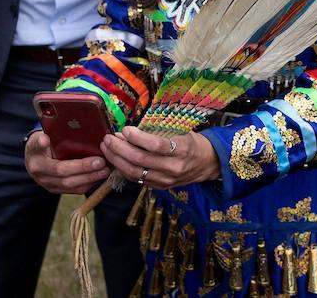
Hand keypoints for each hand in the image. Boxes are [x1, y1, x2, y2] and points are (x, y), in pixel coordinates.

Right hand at [25, 130, 110, 193]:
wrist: (32, 158)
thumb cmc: (38, 145)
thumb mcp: (36, 139)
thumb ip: (39, 140)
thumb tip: (44, 139)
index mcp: (38, 166)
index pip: (60, 169)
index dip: (80, 166)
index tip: (97, 159)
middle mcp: (44, 179)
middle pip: (68, 180)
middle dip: (89, 173)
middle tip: (105, 164)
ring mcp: (51, 186)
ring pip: (73, 187)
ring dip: (91, 180)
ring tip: (106, 171)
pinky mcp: (58, 190)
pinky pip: (75, 190)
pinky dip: (89, 184)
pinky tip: (99, 176)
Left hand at [101, 127, 219, 188]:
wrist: (209, 164)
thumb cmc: (194, 143)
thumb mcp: (183, 132)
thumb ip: (159, 133)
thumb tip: (131, 130)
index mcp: (182, 150)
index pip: (156, 145)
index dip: (137, 137)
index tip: (125, 129)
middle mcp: (173, 167)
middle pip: (140, 160)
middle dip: (119, 148)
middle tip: (108, 138)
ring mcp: (166, 180)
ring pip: (135, 172)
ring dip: (117, 160)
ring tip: (107, 148)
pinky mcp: (161, 187)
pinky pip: (137, 180)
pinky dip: (124, 170)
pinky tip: (115, 160)